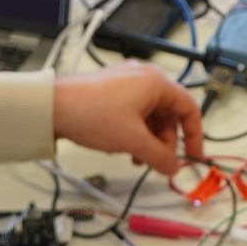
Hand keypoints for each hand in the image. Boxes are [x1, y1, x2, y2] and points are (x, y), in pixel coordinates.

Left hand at [52, 61, 202, 174]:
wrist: (52, 106)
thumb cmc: (95, 116)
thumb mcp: (133, 140)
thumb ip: (159, 157)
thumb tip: (174, 168)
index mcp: (157, 82)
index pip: (189, 108)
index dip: (195, 135)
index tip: (192, 157)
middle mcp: (145, 77)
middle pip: (169, 114)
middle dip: (165, 141)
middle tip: (155, 162)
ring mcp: (127, 81)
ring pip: (150, 115)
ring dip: (148, 139)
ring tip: (135, 157)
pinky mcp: (111, 89)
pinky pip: (134, 112)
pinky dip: (135, 131)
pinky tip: (123, 146)